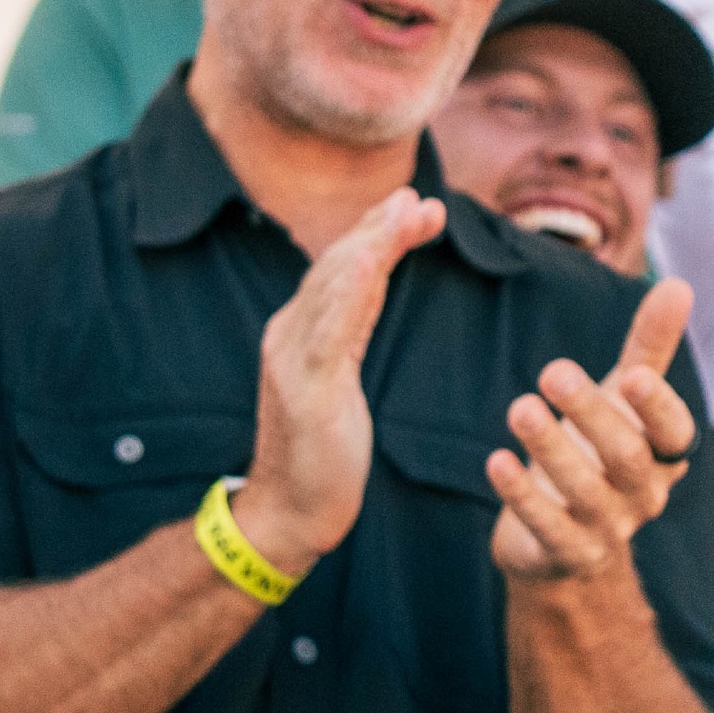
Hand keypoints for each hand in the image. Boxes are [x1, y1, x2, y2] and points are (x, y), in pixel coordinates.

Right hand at [233, 187, 440, 571]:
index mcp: (301, 330)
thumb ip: (350, 330)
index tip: (416, 206)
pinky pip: (332, 329)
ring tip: (406, 211)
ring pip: (336, 286)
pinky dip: (352, 290)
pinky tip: (374, 261)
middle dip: (382, 229)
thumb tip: (372, 285)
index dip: (377, 233)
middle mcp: (290, 332)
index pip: (342, 268)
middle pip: (339, 265)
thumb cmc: (322, 453)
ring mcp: (294, 358)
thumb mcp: (341, 379)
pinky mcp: (306, 387)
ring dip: (374, 243)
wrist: (291, 512)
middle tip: (423, 200)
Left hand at [491, 276, 698, 587]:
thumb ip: (649, 347)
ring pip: (585, 491)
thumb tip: (679, 284)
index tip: (633, 374)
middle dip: (592, 415)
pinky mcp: (567, 554)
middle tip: (553, 371)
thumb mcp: (623, 401)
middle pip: (627, 458)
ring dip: (551, 448)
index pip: (674, 434)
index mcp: (661, 456)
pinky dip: (522, 496)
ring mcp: (607, 529)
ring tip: (521, 407)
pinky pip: (548, 528)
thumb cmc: (598, 454)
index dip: (658, 408)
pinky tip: (496, 461)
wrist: (568, 545)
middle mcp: (642, 495)